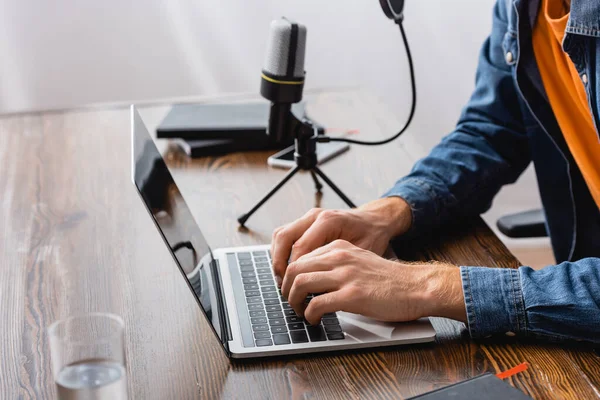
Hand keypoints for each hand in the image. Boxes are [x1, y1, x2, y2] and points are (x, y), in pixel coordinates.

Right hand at [271, 197, 411, 283]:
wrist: (374, 220)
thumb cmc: (372, 236)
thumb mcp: (361, 253)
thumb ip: (340, 266)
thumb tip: (321, 289)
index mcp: (328, 221)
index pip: (300, 248)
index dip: (294, 272)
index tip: (296, 291)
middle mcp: (315, 216)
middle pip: (284, 238)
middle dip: (279, 264)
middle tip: (284, 286)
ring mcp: (308, 217)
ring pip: (280, 235)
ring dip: (277, 258)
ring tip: (283, 280)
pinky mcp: (305, 222)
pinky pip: (285, 234)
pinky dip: (281, 252)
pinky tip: (287, 269)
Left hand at [281, 239, 466, 324]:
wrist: (416, 287)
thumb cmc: (388, 279)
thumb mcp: (358, 260)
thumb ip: (336, 264)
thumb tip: (311, 278)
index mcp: (339, 246)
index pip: (300, 256)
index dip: (289, 275)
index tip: (290, 288)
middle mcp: (339, 256)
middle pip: (294, 268)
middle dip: (286, 288)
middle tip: (290, 301)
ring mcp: (345, 275)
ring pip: (300, 283)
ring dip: (294, 301)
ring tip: (300, 311)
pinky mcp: (352, 295)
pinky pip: (317, 304)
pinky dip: (310, 314)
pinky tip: (315, 319)